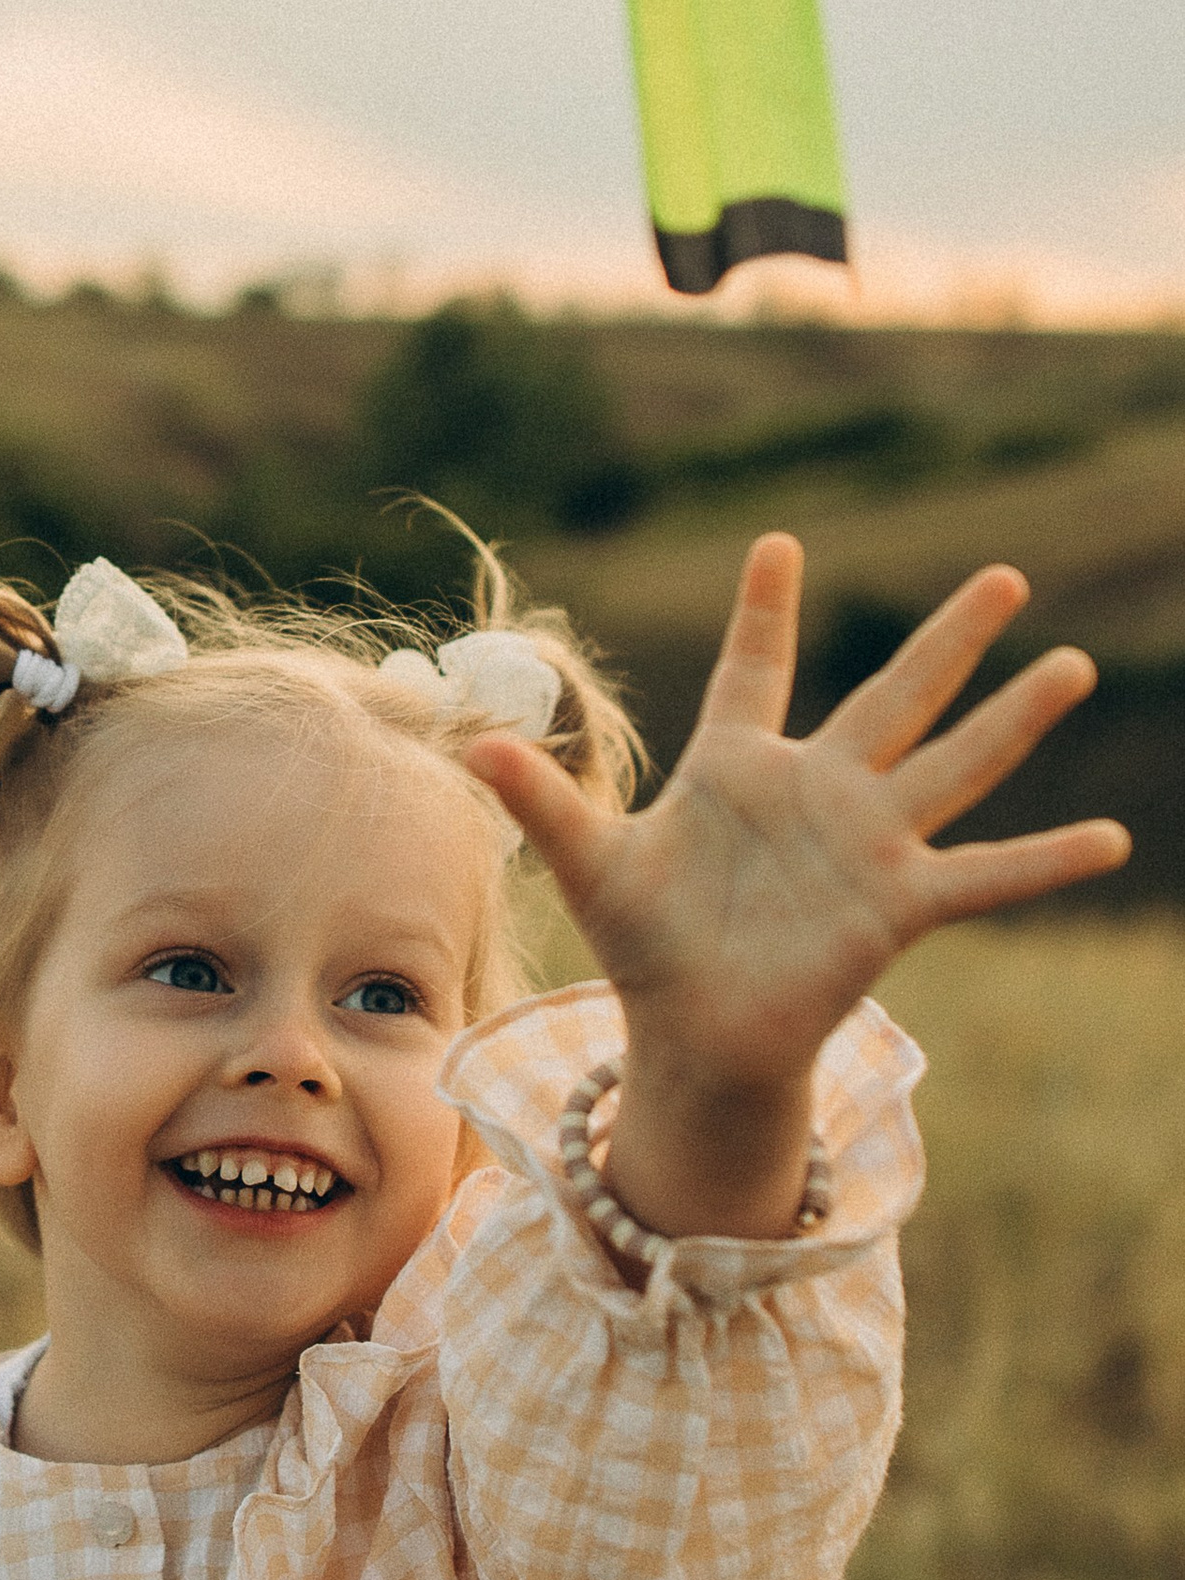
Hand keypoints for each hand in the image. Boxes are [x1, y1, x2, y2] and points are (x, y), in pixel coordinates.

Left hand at [468, 536, 1127, 1237]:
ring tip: (1074, 665)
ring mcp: (866, 846)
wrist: (692, 1036)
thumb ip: (540, 798)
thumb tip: (467, 741)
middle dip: (948, 636)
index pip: (753, 670)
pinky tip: (1112, 840)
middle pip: (893, 695)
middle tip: (1005, 572)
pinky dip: (1046, 860)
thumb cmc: (646, 947)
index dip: (765, 611)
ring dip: (1014, 717)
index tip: (777, 543)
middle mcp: (817, 793)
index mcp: (738, 768)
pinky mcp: (896, 907)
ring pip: (953, 763)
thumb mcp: (590, 862)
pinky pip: (982, 875)